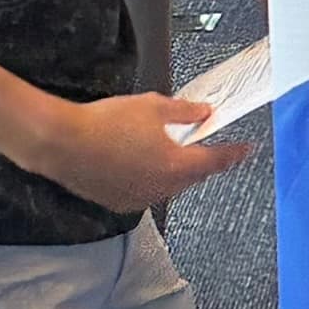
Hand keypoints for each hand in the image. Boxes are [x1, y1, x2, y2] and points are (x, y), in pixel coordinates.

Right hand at [30, 83, 252, 214]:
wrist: (63, 143)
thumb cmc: (105, 123)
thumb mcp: (152, 106)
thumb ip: (184, 111)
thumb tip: (203, 112)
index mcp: (176, 165)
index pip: (216, 161)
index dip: (233, 154)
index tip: (245, 150)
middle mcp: (162, 188)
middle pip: (193, 177)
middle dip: (201, 161)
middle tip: (201, 144)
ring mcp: (140, 198)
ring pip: (169, 186)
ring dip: (174, 171)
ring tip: (163, 150)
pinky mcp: (119, 203)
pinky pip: (145, 192)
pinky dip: (149, 179)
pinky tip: (137, 162)